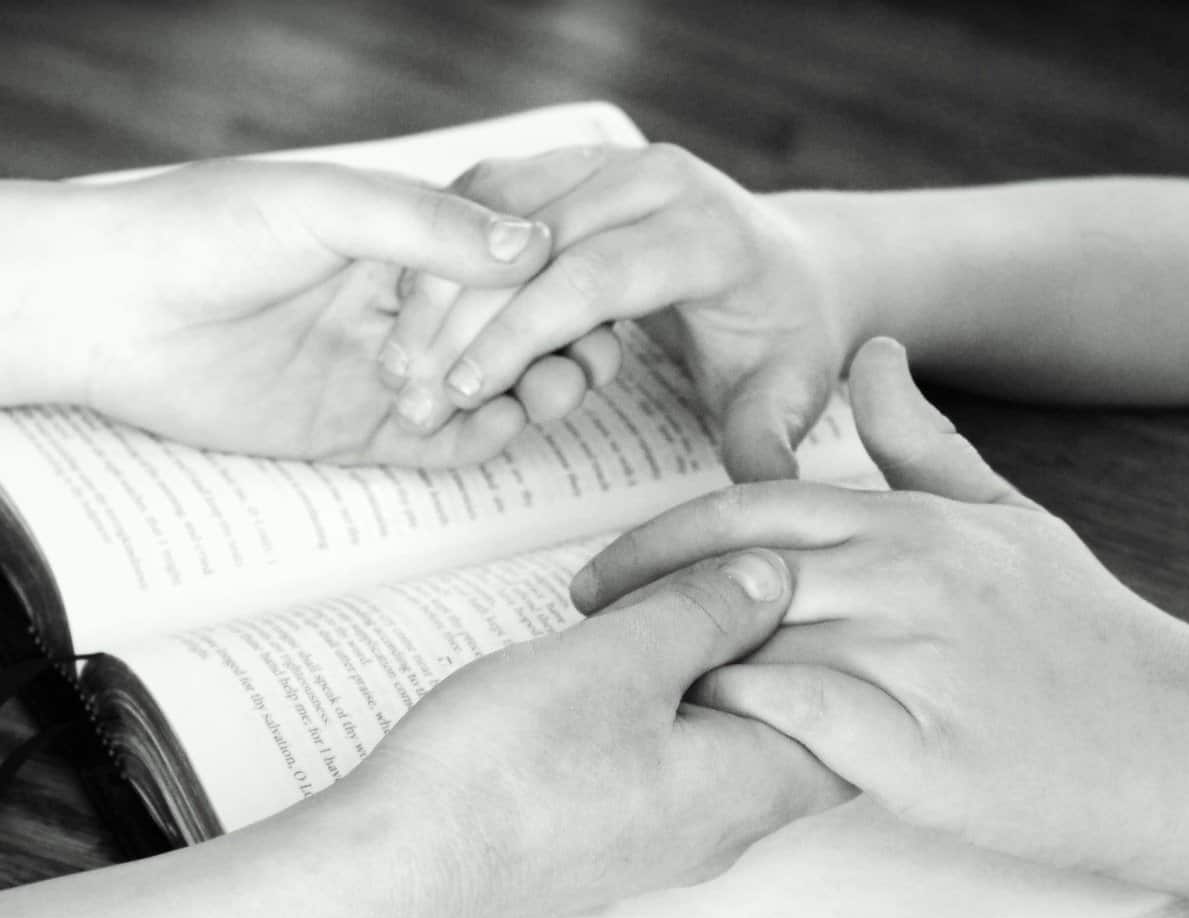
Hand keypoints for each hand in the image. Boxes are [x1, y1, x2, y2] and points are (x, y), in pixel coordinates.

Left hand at [64, 158, 553, 464]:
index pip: (506, 262)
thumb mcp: (326, 205)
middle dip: (557, 343)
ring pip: (485, 390)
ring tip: (552, 392)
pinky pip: (436, 445)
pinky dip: (481, 440)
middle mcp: (400, 304)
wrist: (104, 307)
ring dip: (530, 392)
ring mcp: (380, 370)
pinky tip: (504, 425)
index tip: (590, 294)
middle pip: (510, 331)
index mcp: (400, 237)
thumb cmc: (201, 230)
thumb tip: (533, 246)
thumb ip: (428, 227)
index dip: (554, 282)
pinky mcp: (350, 430)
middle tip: (585, 358)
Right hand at [331, 545, 853, 917]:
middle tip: (730, 575)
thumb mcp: (621, 657)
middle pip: (789, 727)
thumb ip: (710, 612)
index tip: (803, 574)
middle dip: (771, 647)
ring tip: (662, 604)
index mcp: (748, 787)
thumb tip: (774, 580)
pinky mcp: (605, 834)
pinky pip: (668, 761)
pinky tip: (613, 658)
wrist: (402, 865)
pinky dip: (661, 702)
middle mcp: (720, 828)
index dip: (839, 641)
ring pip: (723, 741)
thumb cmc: (511, 768)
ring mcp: (660, 839)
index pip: (852, 722)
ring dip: (705, 670)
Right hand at [377, 144, 847, 480]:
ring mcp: (609, 162)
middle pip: (527, 242)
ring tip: (399, 362)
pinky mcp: (572, 164)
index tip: (463, 392)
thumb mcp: (788, 391)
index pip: (590, 278)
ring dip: (437, 284)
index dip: (518, 336)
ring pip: (493, 209)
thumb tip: (763, 485)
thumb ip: (768, 438)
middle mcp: (655, 180)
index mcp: (707, 232)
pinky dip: (443, 252)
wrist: (789, 266)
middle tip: (409, 390)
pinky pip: (487, 195)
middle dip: (459, 318)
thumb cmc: (783, 335)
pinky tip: (412, 318)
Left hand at [568, 339, 1188, 877]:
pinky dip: (739, 729)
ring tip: (613, 699)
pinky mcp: (924, 751)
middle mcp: (904, 577)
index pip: (746, 511)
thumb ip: (924, 441)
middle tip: (579, 630)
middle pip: (728, 572)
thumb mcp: (1008, 517)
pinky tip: (698, 747)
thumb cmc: (1084, 634)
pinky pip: (799, 725)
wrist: (1182, 742)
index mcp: (909, 522)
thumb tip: (872, 352)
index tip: (600, 576)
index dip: (656, 542)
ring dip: (673, 669)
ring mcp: (914, 661)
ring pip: (751, 644)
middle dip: (636, 600)